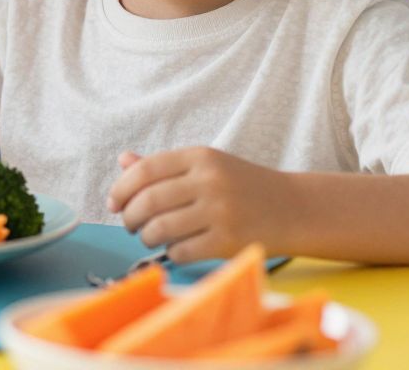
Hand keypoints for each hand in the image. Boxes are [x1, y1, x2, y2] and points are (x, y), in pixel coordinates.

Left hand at [106, 147, 293, 261]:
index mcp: (200, 156)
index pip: (145, 170)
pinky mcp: (228, 241)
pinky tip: (176, 247)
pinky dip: (170, 252)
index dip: (121, 188)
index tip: (113, 202)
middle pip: (148, 201)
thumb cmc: (242, 186)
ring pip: (160, 229)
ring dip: (146, 237)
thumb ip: (164, 165)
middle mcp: (209, 181)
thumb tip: (123, 161)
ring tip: (149, 236)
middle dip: (129, 216)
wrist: (294, 208)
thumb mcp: (206, 165)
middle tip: (129, 224)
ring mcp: (220, 212)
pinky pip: (181, 251)